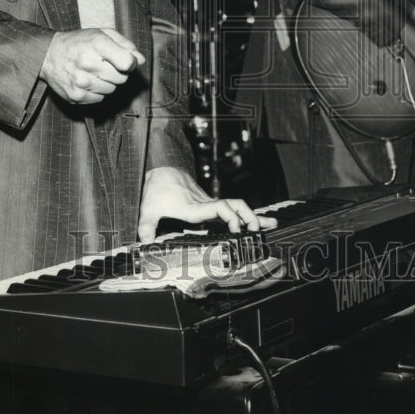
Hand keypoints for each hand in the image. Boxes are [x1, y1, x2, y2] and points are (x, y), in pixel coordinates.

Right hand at [40, 28, 144, 103]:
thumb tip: (140, 60)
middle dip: (117, 72)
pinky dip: (96, 91)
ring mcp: (81, 82)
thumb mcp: (102, 34)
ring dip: (107, 82)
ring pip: (111, 90)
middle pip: (121, 78)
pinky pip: (99, 98)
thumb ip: (124, 45)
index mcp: (97, 44)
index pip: (127, 62)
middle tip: (104, 64)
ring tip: (93, 71)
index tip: (125, 61)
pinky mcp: (76, 96)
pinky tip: (86, 80)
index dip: (130, 63)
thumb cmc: (79, 42)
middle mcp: (88, 63)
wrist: (48, 55)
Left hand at [137, 167, 276, 243]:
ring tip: (271, 226)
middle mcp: (206, 205)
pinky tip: (258, 222)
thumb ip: (145, 228)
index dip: (231, 217)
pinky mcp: (210, 204)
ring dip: (254, 215)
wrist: (162, 168)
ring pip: (237, 206)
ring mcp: (210, 203)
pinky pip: (232, 208)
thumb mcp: (148, 209)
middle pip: (236, 206)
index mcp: (195, 207)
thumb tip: (143, 245)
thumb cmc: (156, 188)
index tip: (236, 229)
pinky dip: (246, 215)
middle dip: (250, 217)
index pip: (220, 208)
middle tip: (260, 231)